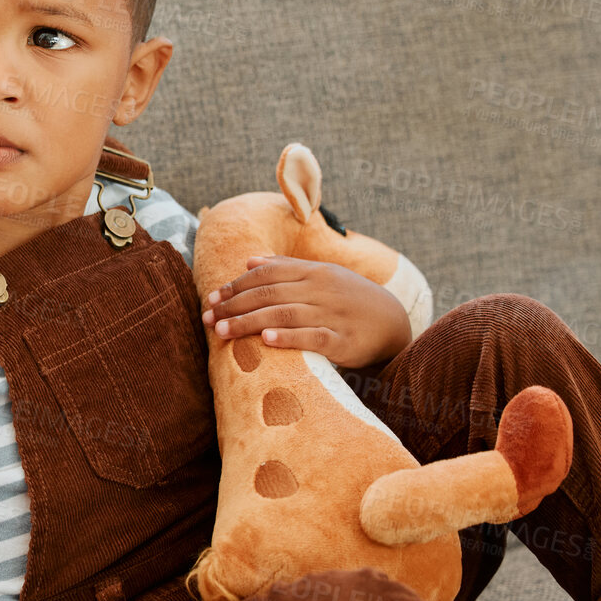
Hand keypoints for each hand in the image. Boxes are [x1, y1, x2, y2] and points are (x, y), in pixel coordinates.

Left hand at [201, 255, 409, 368]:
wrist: (393, 322)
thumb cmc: (350, 299)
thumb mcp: (323, 276)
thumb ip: (286, 267)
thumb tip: (250, 260)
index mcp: (313, 272)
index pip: (267, 274)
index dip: (236, 285)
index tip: (212, 297)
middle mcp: (321, 289)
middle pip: (269, 294)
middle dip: (234, 306)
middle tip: (207, 318)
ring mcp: (332, 314)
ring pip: (284, 314)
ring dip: (249, 322)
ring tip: (223, 331)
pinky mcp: (343, 340)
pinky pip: (312, 337)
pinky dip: (288, 338)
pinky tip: (266, 340)